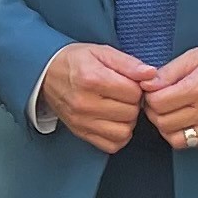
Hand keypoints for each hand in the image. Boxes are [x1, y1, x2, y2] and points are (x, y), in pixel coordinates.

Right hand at [38, 42, 154, 152]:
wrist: (46, 73)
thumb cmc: (76, 61)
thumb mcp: (102, 52)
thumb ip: (129, 63)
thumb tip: (151, 74)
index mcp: (92, 79)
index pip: (133, 93)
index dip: (137, 86)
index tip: (129, 82)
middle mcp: (85, 103)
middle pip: (130, 113)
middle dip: (133, 103)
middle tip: (123, 94)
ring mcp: (82, 121)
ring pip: (124, 132)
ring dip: (127, 121)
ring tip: (120, 108)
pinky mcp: (81, 133)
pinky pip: (112, 145)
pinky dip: (118, 136)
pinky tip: (114, 122)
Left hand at [142, 45, 197, 150]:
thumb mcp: (196, 56)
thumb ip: (168, 72)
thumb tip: (146, 85)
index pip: (158, 102)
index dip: (150, 95)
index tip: (153, 88)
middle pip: (162, 121)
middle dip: (154, 110)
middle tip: (159, 99)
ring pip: (172, 137)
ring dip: (164, 125)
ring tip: (169, 110)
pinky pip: (188, 143)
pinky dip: (179, 134)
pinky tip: (182, 120)